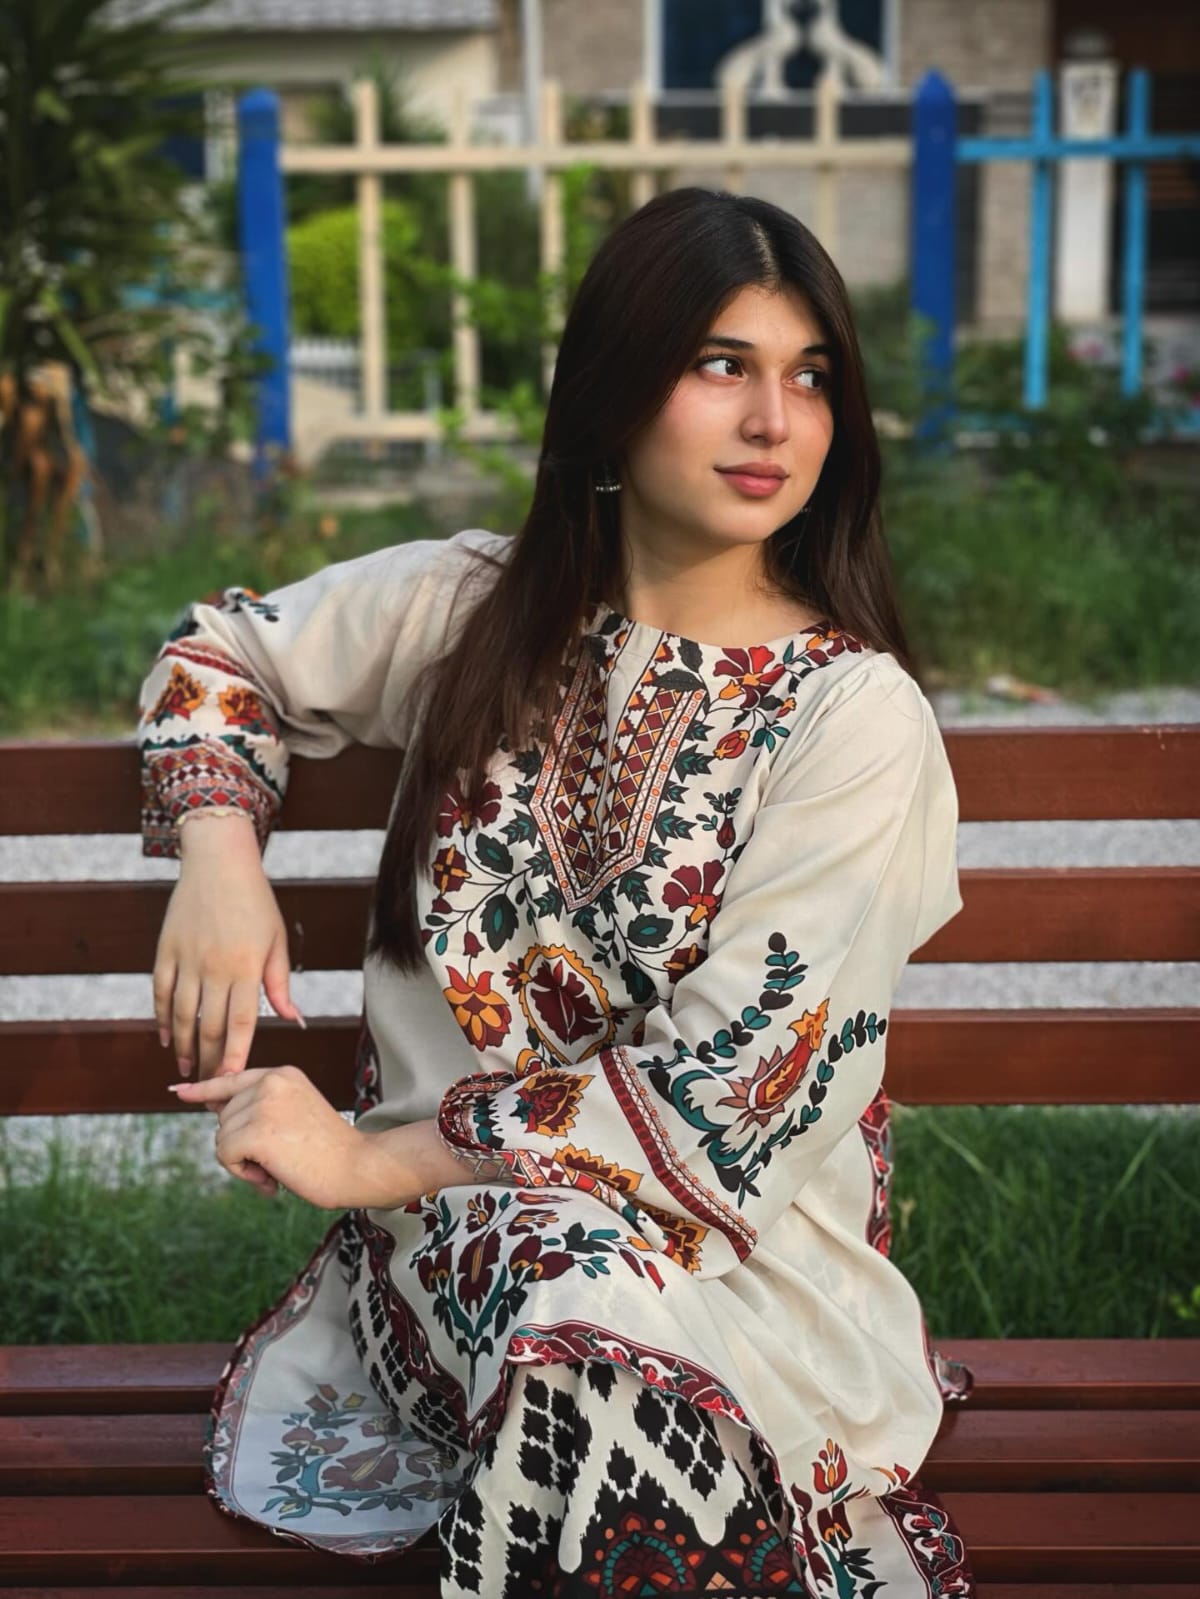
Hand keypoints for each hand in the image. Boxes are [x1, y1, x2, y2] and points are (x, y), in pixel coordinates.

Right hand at [153, 813, 305, 1082]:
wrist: (218, 862)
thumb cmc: (255, 902)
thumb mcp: (276, 940)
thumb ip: (279, 983)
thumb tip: (293, 1020)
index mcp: (246, 967)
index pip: (241, 1023)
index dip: (235, 1056)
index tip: (232, 1082)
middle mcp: (214, 968)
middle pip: (209, 1027)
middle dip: (209, 1061)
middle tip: (209, 1087)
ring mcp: (187, 959)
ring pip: (180, 1015)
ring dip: (183, 1047)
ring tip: (187, 1070)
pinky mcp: (166, 950)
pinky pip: (160, 992)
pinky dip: (161, 1018)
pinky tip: (167, 1038)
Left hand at [168, 1064, 364, 1208]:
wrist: (358, 1166)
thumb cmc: (329, 1150)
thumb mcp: (295, 1113)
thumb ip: (260, 1107)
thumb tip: (213, 1108)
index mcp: (282, 1074)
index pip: (232, 1079)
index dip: (204, 1090)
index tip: (180, 1093)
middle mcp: (271, 1082)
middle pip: (224, 1117)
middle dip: (242, 1144)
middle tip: (278, 1159)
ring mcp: (263, 1105)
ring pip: (221, 1138)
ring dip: (243, 1162)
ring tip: (279, 1168)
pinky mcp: (255, 1132)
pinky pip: (224, 1155)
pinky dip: (242, 1173)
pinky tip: (270, 1178)